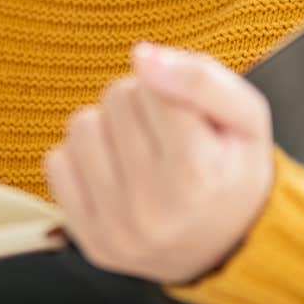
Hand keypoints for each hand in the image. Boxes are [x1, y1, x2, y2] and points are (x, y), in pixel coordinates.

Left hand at [42, 43, 275, 285]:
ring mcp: (115, 227)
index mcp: (196, 175)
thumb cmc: (237, 172)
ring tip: (142, 151)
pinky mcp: (88, 237)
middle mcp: (151, 207)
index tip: (191, 117)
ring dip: (110, 127)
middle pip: (117, 98)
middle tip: (169, 136)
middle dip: (143, 104)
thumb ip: (201, 77)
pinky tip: (118, 174)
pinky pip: (56, 162)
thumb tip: (141, 56)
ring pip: (82, 125)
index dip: (174, 88)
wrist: (231, 248)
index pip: (154, 86)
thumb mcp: (247, 118)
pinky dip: (85, 159)